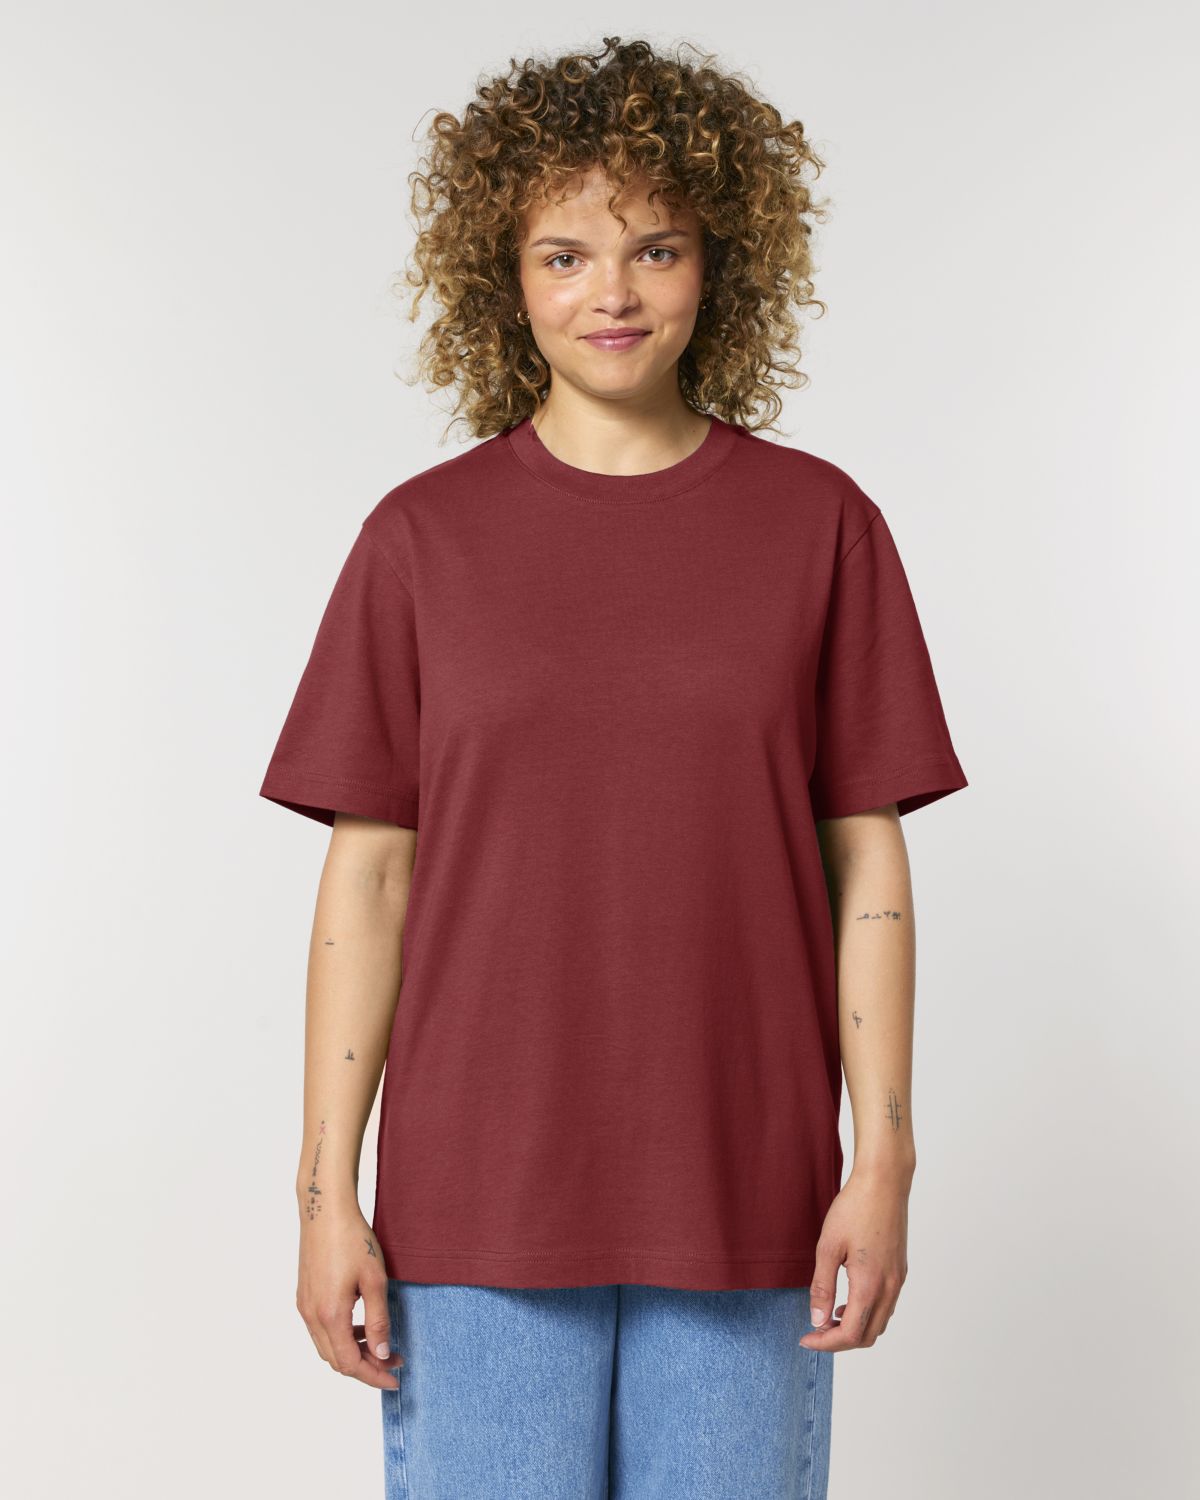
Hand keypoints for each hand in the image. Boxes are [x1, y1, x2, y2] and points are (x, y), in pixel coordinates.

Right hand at [296, 1199, 403, 1388]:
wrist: (325, 1211)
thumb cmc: (352, 1240)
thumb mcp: (375, 1280)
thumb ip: (378, 1320)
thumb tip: (381, 1355)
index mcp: (330, 1315)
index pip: (350, 1363)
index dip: (373, 1376)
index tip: (395, 1379)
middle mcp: (312, 1316)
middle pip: (336, 1360)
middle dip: (366, 1367)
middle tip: (393, 1361)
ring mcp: (305, 1307)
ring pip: (327, 1347)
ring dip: (353, 1352)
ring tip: (380, 1343)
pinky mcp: (304, 1296)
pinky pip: (321, 1330)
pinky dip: (341, 1337)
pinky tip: (361, 1324)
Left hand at [798, 1164, 909, 1351]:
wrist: (884, 1183)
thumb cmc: (854, 1209)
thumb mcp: (828, 1246)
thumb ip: (822, 1286)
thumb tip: (817, 1319)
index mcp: (870, 1284)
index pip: (851, 1334)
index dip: (826, 1343)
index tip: (806, 1338)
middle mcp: (889, 1287)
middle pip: (868, 1336)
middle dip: (840, 1340)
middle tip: (815, 1330)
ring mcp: (898, 1279)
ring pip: (879, 1322)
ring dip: (855, 1328)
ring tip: (829, 1316)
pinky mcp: (900, 1270)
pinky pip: (886, 1306)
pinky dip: (867, 1313)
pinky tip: (848, 1300)